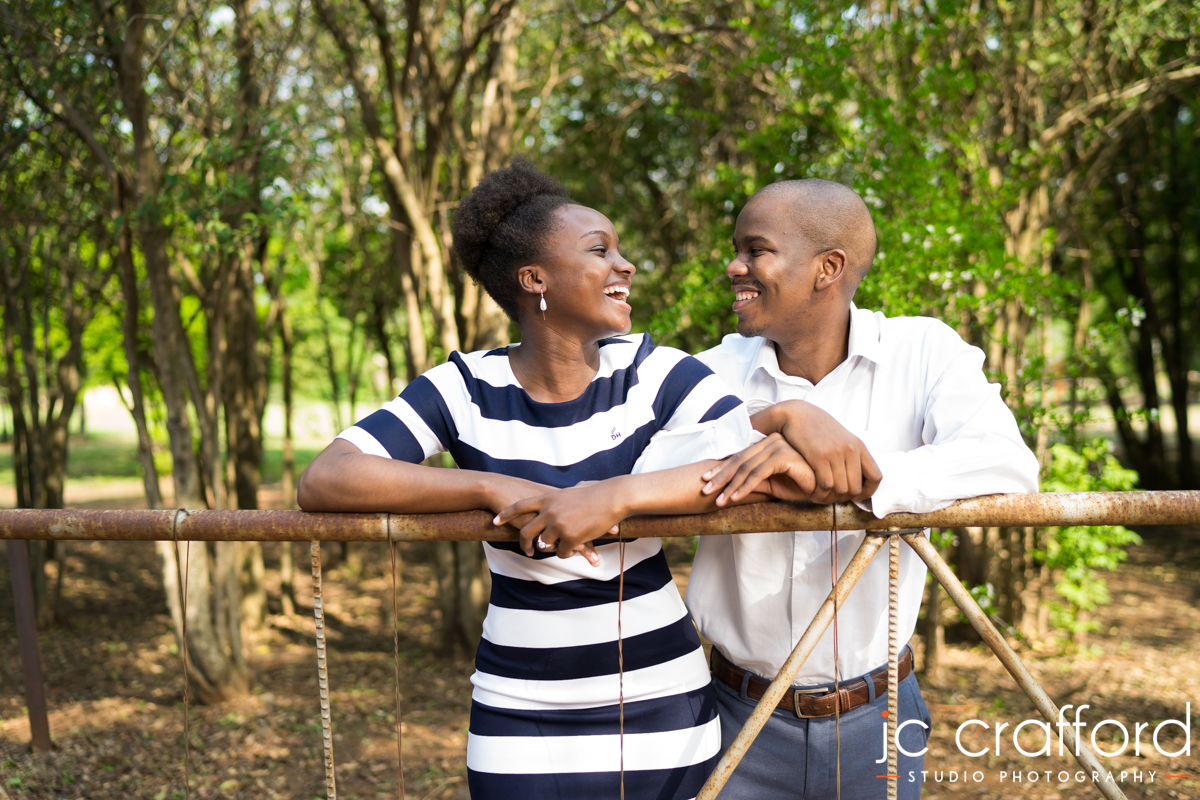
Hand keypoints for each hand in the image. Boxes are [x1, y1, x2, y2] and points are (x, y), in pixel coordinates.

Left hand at [493, 484, 624, 566]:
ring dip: (554, 547)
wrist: (612, 498)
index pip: (520, 506)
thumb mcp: (572, 491)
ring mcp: (558, 525)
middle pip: (527, 531)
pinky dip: (568, 552)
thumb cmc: (597, 493)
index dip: (506, 515)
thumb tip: (559, 500)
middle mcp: (549, 511)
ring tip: (567, 543)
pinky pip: (562, 552)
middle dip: (524, 543)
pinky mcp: (569, 537)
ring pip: (545, 544)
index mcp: (548, 498)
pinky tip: (577, 546)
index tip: (494, 521)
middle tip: (526, 550)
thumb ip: (560, 499)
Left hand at [700, 433, 817, 504]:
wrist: (825, 486)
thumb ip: (752, 481)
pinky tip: (736, 497)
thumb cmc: (800, 485)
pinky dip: (746, 486)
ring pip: (747, 467)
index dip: (720, 470)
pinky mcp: (785, 456)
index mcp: (766, 444)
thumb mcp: (770, 484)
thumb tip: (729, 487)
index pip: (739, 457)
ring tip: (719, 500)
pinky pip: (760, 473)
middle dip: (720, 477)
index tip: (705, 481)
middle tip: (704, 491)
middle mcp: (770, 441)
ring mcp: (778, 446)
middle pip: (739, 461)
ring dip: (731, 485)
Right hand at [752, 400, 881, 502]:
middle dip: (843, 498)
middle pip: (856, 488)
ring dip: (829, 499)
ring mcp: (836, 452)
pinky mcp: (819, 456)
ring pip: (841, 489)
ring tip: (820, 497)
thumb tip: (856, 476)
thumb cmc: (816, 428)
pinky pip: (826, 485)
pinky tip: (813, 493)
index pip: (876, 477)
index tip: (855, 497)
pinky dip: (820, 494)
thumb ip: (850, 454)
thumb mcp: (839, 438)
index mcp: (858, 446)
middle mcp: (850, 449)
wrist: (796, 414)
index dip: (868, 492)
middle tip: (830, 498)